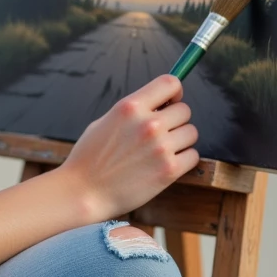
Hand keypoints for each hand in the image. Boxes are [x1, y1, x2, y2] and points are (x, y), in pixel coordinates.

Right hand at [60, 74, 199, 222]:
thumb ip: (133, 112)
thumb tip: (159, 105)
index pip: (170, 83)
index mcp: (130, 107)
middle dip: (176, 120)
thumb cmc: (89, 159)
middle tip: (162, 133)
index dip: (175, 92)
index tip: (171, 102)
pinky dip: (183, 160)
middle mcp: (148, 123)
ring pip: (191, 133)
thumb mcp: (105, 122)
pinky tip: (165, 164)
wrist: (84, 192)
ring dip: (181, 141)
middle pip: (185, 110)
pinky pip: (193, 156)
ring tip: (161, 151)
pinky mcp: (169, 170)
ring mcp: (160, 147)